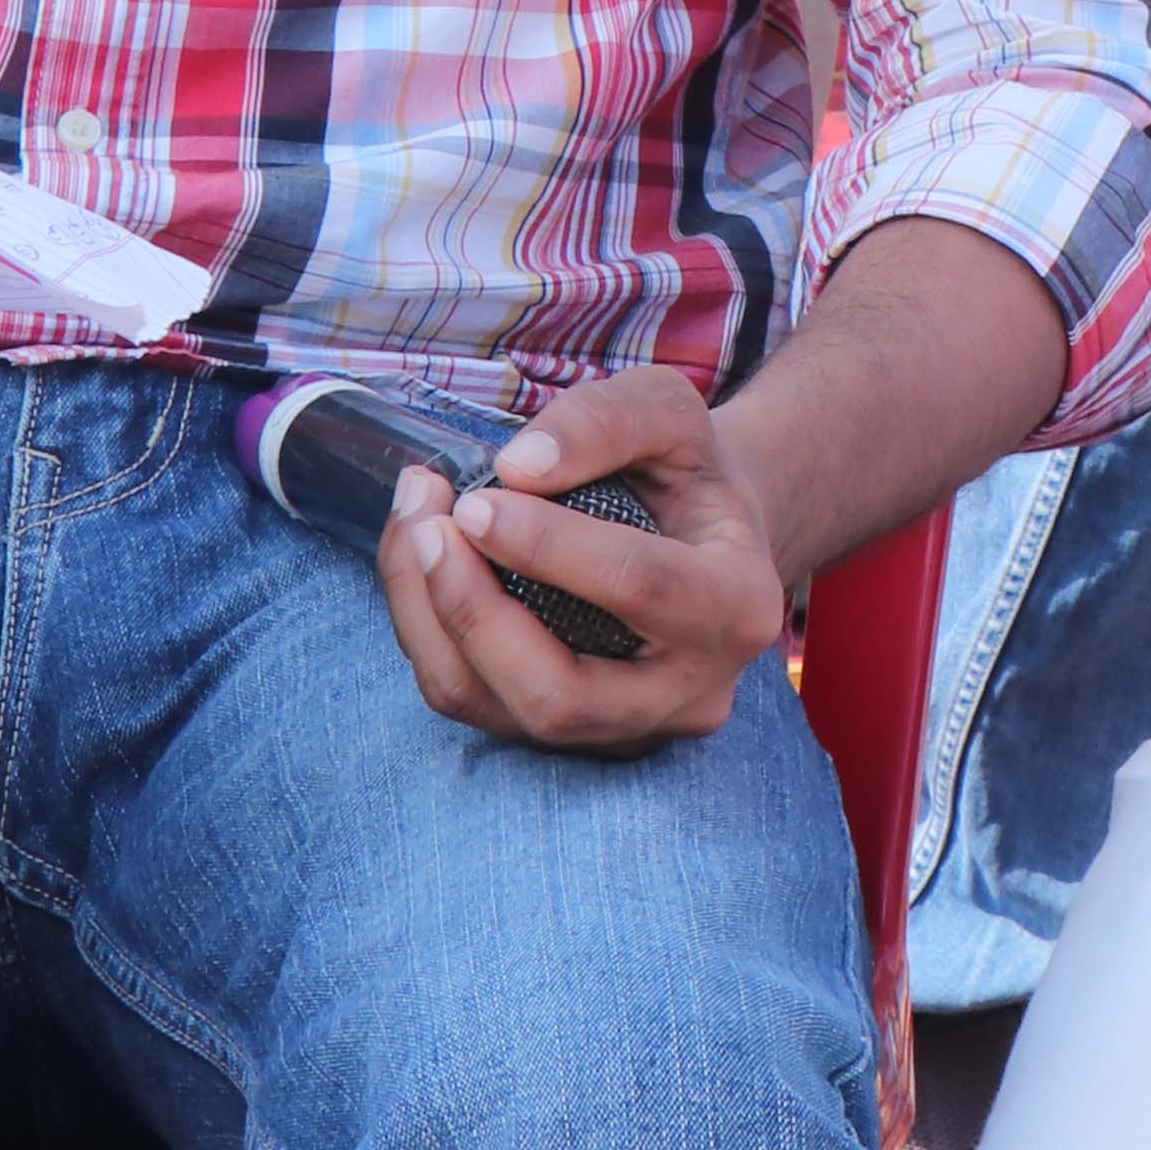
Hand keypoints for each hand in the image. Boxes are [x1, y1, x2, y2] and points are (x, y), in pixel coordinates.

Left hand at [372, 365, 790, 753]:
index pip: (639, 587)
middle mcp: (690, 694)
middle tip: (428, 523)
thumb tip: (516, 468)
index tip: (475, 499)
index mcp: (738, 606)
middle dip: (473, 611)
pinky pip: (479, 704)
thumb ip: (605, 421)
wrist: (703, 538)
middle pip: (561, 695)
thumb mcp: (670, 410)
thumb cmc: (686, 470)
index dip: (546, 546)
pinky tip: (422, 561)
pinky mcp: (573, 739)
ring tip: (413, 524)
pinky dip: (431, 634)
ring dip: (433, 621)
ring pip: (504, 711)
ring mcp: (629, 731)